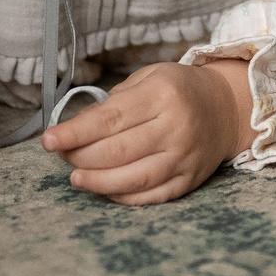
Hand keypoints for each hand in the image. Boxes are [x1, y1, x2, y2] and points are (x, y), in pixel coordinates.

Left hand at [41, 57, 254, 203]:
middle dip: (80, 156)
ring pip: (133, 179)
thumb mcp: (148, 78)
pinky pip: (151, 197)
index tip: (48, 140)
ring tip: (76, 177)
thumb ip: (113, 103)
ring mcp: (184, 158)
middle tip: (61, 155)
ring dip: (97, 182)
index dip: (75, 133)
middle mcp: (176, 127)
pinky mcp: (189, 181)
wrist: (227, 108)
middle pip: (117, 151)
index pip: (109, 119)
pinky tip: (104, 189)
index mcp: (163, 94)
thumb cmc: (178, 89)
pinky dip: (123, 197)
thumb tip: (75, 131)